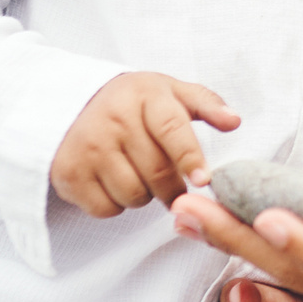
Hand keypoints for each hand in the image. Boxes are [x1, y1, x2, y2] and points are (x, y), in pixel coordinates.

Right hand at [51, 73, 238, 218]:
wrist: (71, 105)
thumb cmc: (134, 104)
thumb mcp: (170, 92)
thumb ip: (206, 104)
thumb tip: (234, 121)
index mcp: (145, 95)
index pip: (171, 129)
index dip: (190, 157)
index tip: (203, 180)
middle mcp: (113, 119)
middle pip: (157, 172)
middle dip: (173, 189)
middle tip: (173, 186)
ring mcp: (87, 146)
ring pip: (133, 195)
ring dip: (144, 196)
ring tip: (137, 174)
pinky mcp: (68, 173)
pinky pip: (106, 208)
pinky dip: (116, 205)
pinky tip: (113, 182)